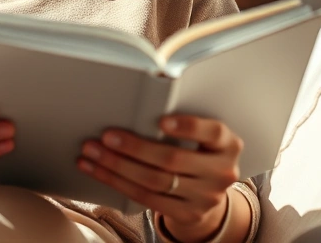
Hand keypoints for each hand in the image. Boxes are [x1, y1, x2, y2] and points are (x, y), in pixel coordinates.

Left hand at [78, 115, 242, 240]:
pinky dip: (116, 182)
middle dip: (133, 147)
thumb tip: (138, 106)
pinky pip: (145, 198)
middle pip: (172, 159)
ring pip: (154, 181)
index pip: (213, 132)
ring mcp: (206, 197)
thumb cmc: (195, 151)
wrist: (207, 192)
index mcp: (227, 144)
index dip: (187, 126)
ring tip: (93, 152)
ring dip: (117, 166)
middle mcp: (222, 171)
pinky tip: (98, 171)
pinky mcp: (187, 213)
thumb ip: (181, 124)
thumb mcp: (200, 137)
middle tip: (106, 136)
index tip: (161, 120)